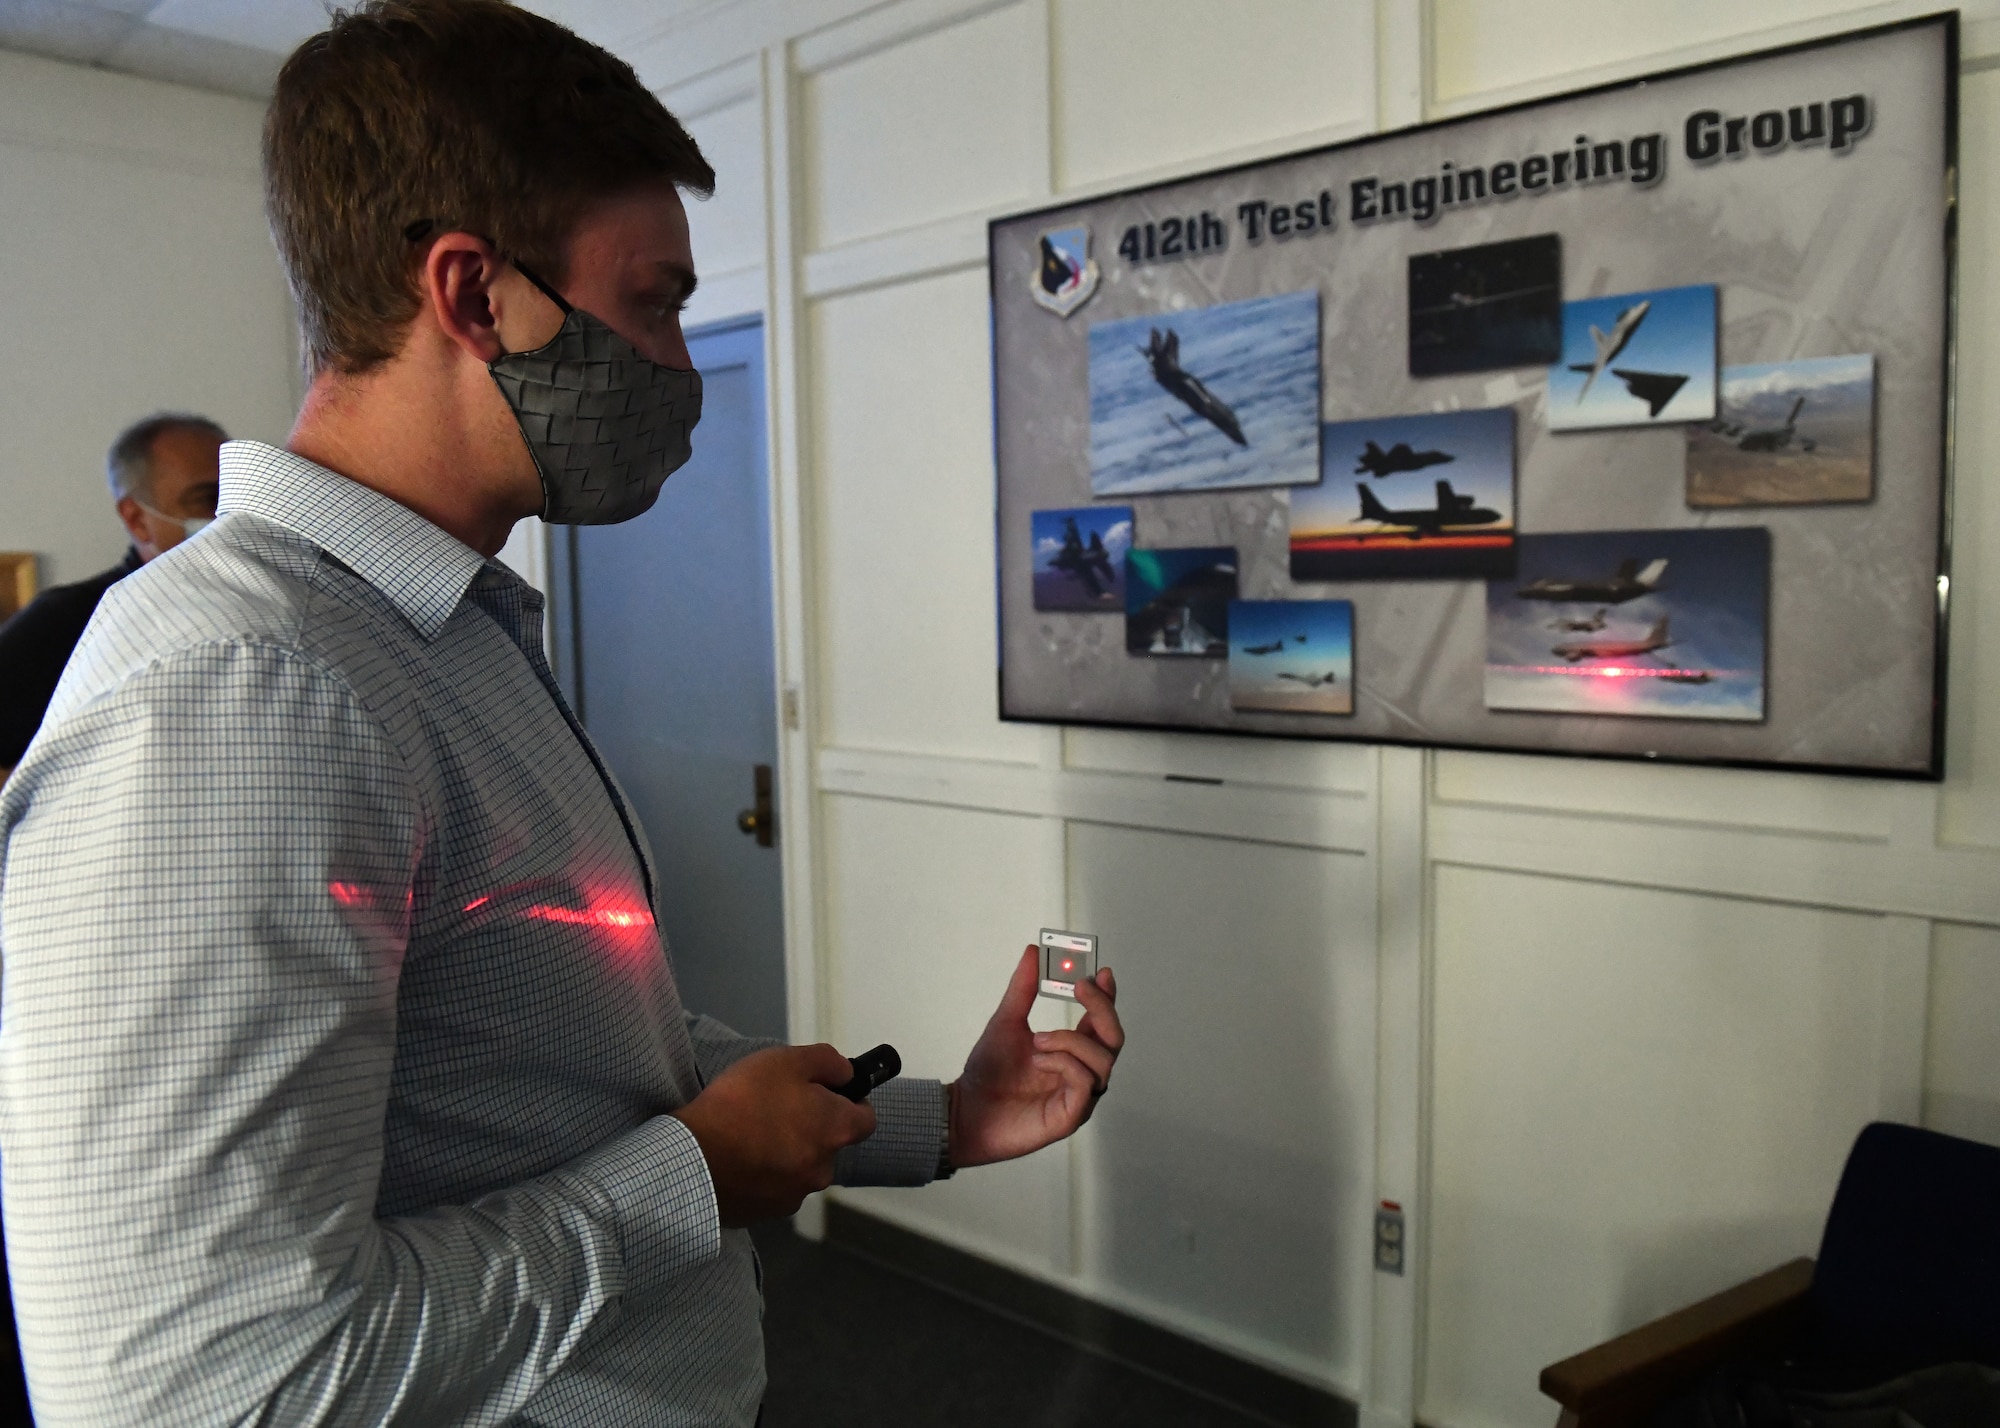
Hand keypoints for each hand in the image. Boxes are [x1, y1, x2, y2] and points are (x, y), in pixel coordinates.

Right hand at [671, 1044, 876, 1226]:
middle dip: (811, 1127)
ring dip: (787, 1153)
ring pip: (801, 1168)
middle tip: (775, 1108)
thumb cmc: (742, 1101)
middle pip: (829, 1144)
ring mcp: (795, 1195)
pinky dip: (765, 1176)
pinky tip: (738, 1161)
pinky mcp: (767, 1213)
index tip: (828, 1093)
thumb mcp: (785, 1061)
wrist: (693, 1157)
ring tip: (749, 1135)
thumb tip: (847, 1075)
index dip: (852, 1102)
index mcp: (835, 1131)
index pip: (866, 1120)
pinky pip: (775, 1188)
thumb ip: (826, 1062)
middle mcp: (823, 1169)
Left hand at [949, 946, 1123, 1168]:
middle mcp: (1082, 1071)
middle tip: (1079, 987)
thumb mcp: (1005, 1021)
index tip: (1100, 972)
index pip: (1102, 1021)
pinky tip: (1039, 1061)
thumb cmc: (988, 1071)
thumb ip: (1023, 989)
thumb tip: (1034, 952)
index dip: (1107, 996)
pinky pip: (1085, 1083)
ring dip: (1071, 1040)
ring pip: (1103, 1060)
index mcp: (1072, 1050)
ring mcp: (1079, 1096)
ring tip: (1038, 1040)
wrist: (965, 1109)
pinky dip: (1064, 1063)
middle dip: (1102, 1008)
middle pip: (1114, 1038)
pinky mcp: (1070, 1117)